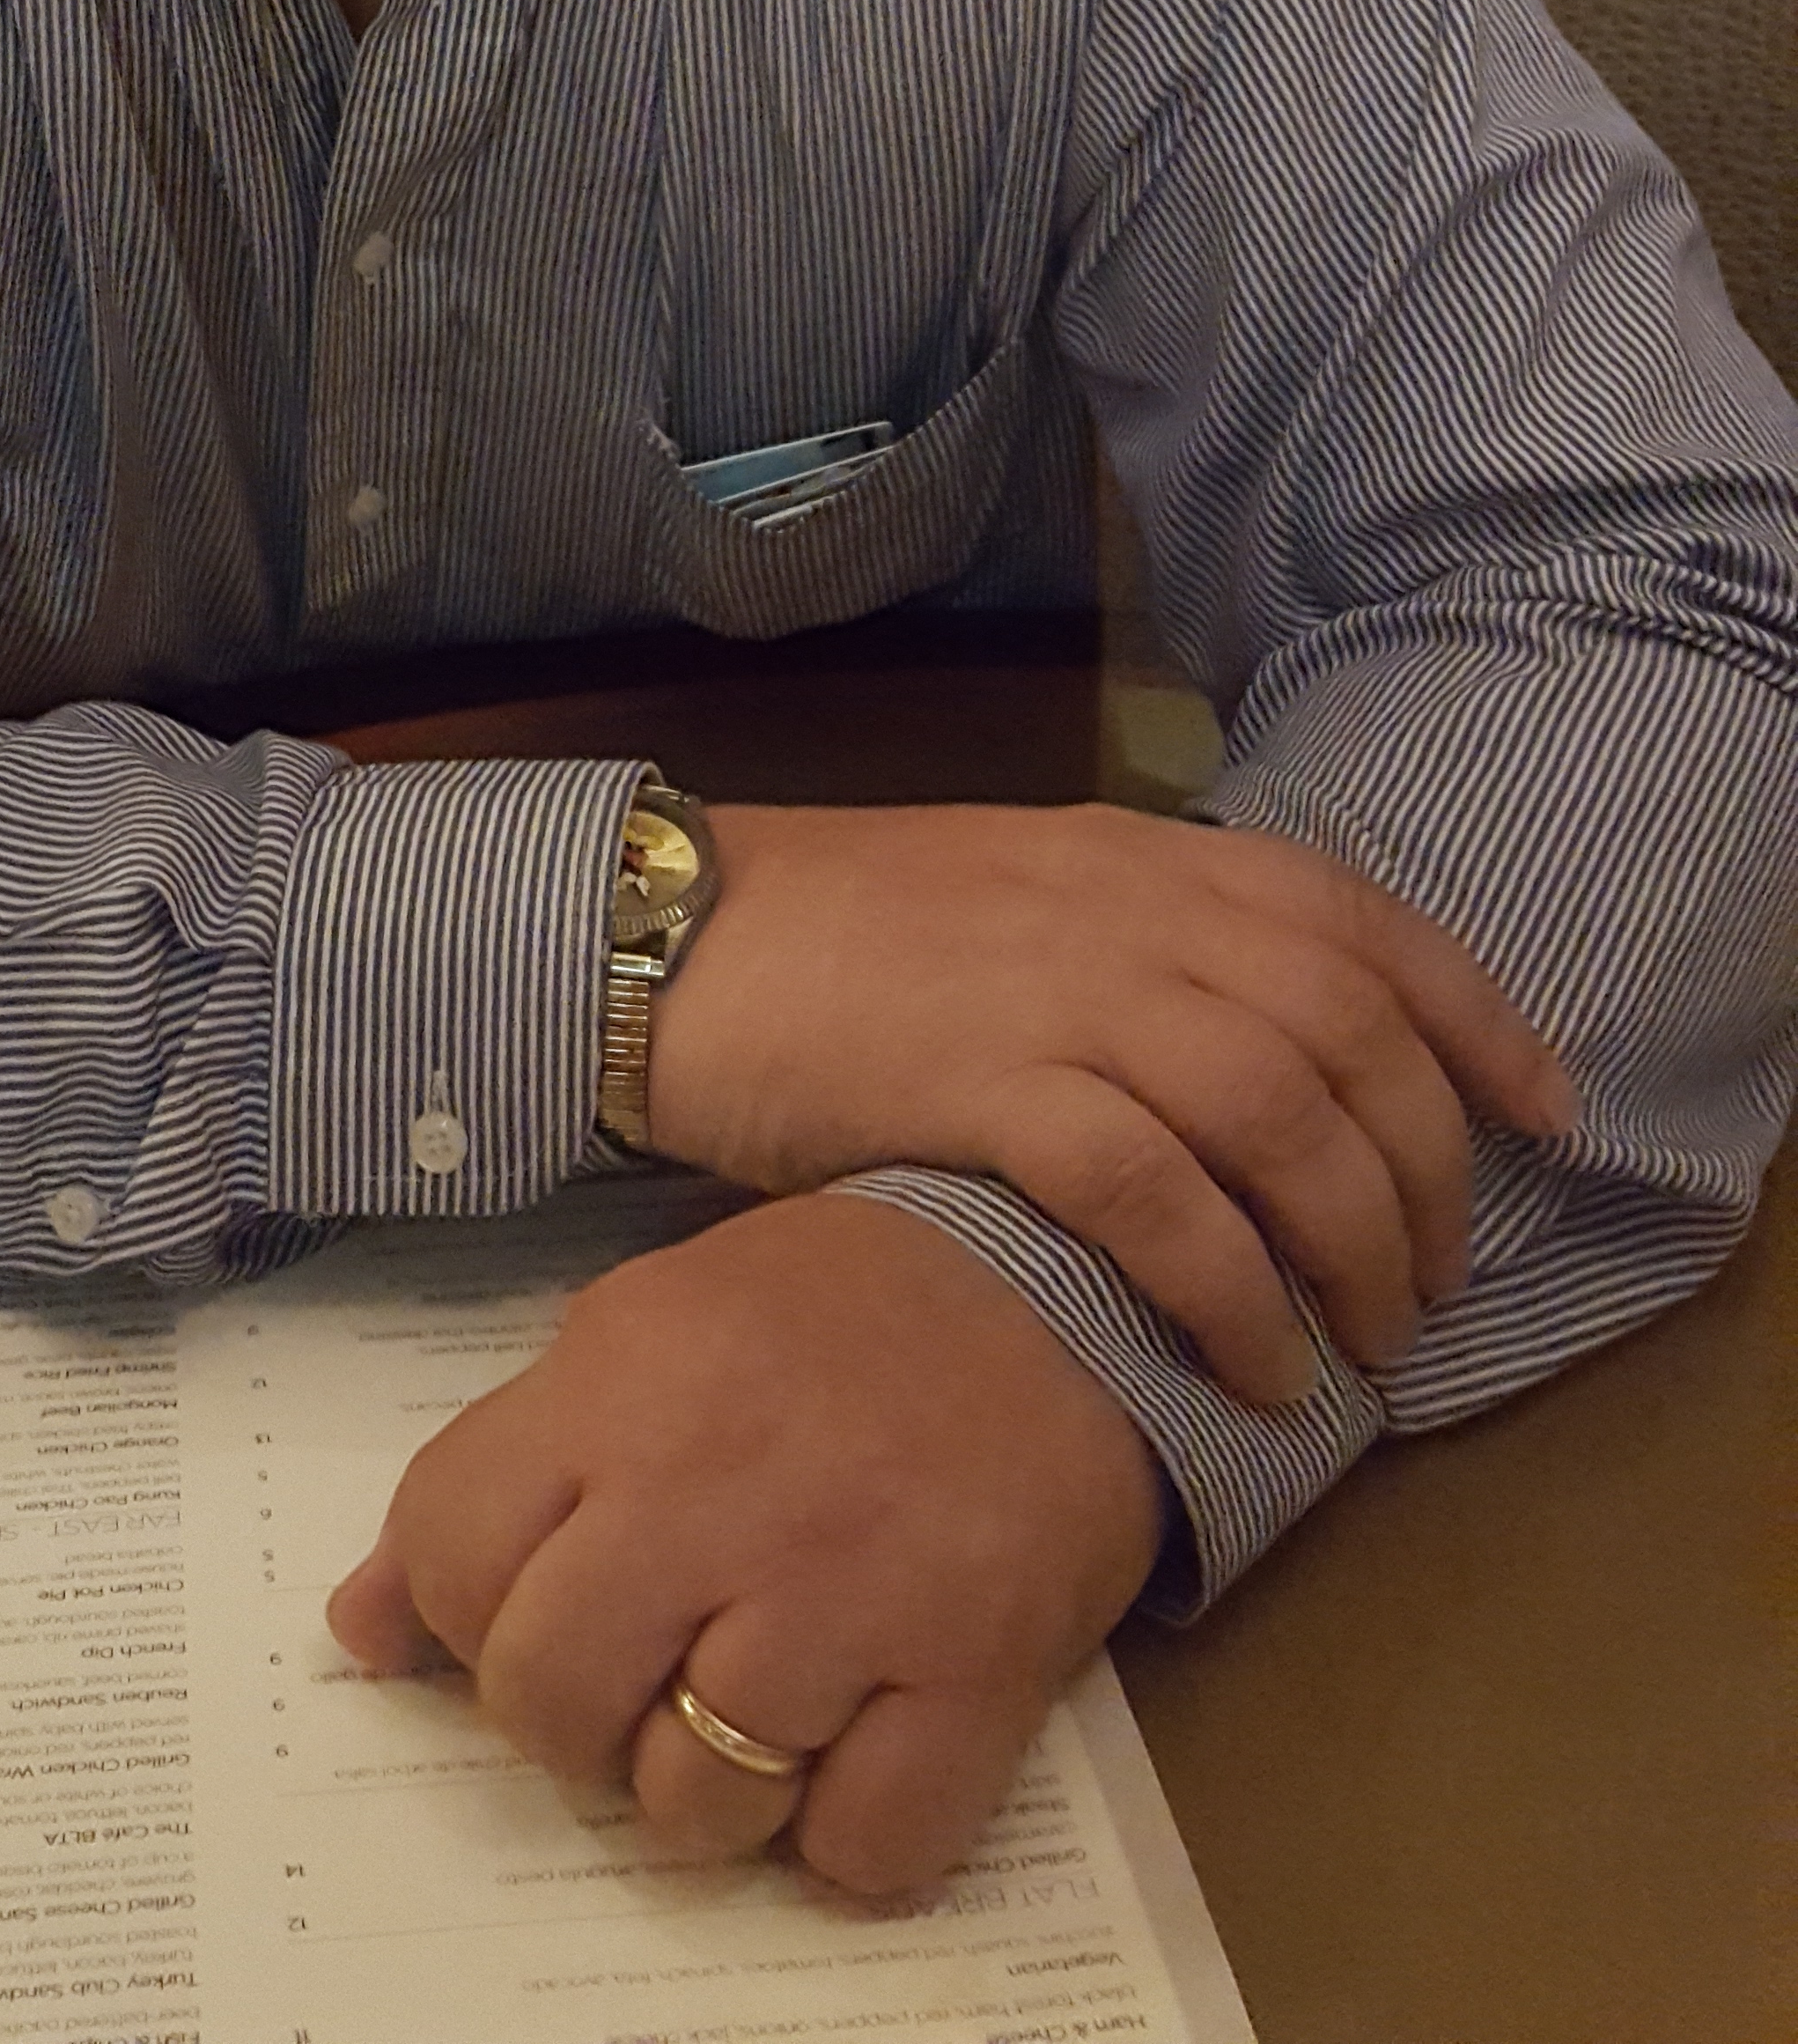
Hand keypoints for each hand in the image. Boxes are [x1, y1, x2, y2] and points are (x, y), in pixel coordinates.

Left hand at [327, 1191, 1164, 1900]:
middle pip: (547, 1699)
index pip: (448, 1552)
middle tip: (640, 1682)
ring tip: (761, 1710)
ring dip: (713, 1792)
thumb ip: (504, 1469)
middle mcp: (719, 1485)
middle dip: (572, 1726)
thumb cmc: (838, 1310)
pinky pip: (859, 1848)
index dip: (461, 1616)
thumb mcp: (646, 1331)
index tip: (526, 1615)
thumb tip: (358, 1631)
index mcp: (626, 1381)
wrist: (1066, 1271)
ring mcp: (850, 1584)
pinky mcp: (976, 1667)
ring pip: (695, 1801)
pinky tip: (862, 1746)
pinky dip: (849, 1837)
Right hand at [647, 799, 1575, 1405]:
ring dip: (1349, 1240)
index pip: (1356, 920)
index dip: (1472, 1018)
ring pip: (1272, 1108)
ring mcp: (1055, 989)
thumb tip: (1267, 1067)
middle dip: (1423, 1168)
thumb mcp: (1022, 904)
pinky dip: (1225, 1282)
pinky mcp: (982, 1082)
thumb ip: (1139, 952)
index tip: (1542, 1116)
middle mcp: (1123, 908)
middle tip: (1434, 1285)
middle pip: (1342, 1029)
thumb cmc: (842, 939)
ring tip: (1365, 1345)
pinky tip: (1249, 1357)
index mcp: (1139, 856)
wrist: (673, 937)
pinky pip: (1152, 1191)